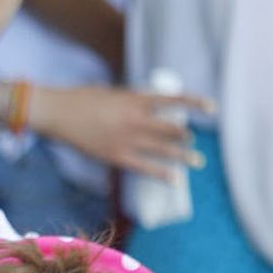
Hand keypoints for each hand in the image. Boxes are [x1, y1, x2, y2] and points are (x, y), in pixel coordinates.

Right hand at [41, 83, 212, 179]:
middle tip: (194, 140)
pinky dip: (163, 174)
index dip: (196, 103)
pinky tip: (176, 180)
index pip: (174, 100)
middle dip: (186, 135)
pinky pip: (145, 168)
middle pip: (172, 129)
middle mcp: (136, 120)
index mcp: (136, 99)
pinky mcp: (117, 157)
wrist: (59, 113)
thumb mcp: (113, 92)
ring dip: (183, 156)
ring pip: (163, 150)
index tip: (213, 108)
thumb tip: (149, 104)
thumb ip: (133, 99)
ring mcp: (127, 140)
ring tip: (198, 161)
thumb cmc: (82, 99)